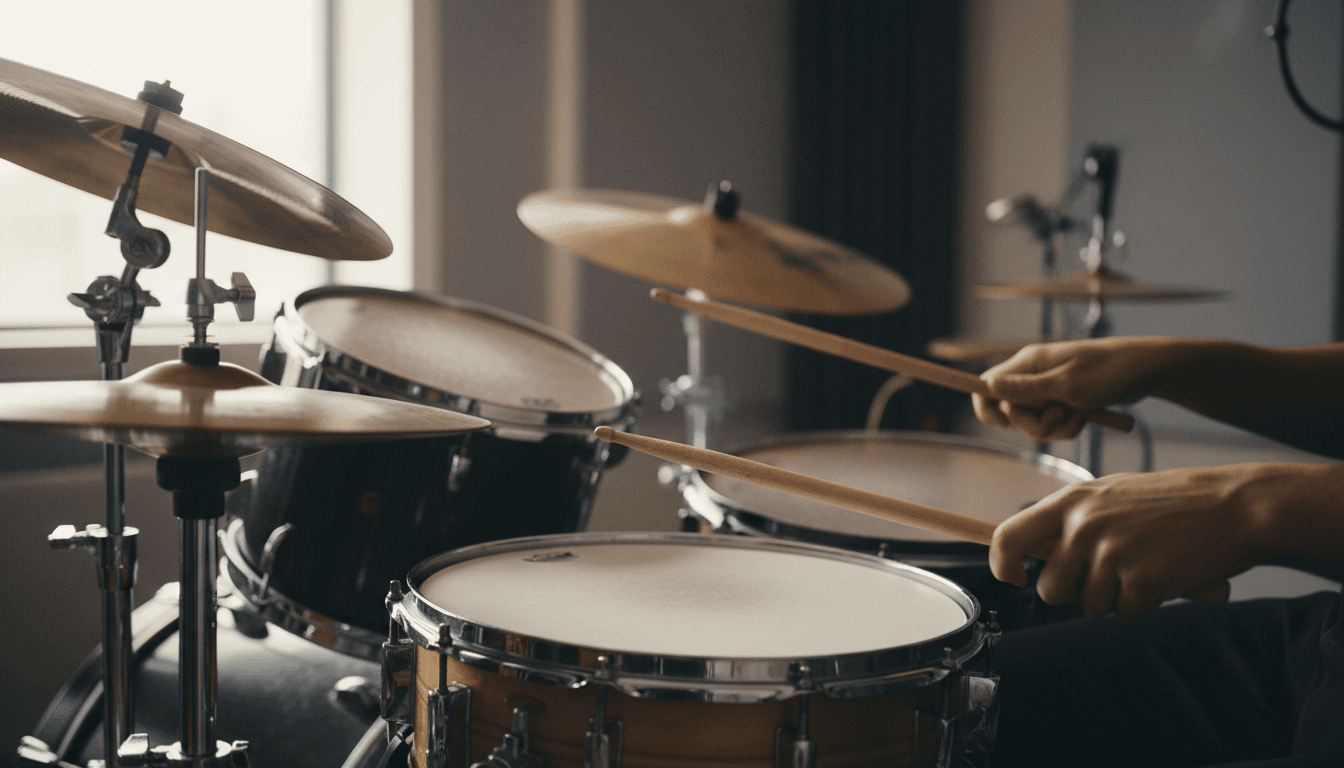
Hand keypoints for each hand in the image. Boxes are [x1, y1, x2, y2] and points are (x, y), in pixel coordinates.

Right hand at [973, 337, 1182, 439]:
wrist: (1146, 371)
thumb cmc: (1108, 372)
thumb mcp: (1066, 385)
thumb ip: (1025, 389)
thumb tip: (988, 387)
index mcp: (1027, 364)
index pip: (986, 386)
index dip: (988, 408)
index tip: (1007, 420)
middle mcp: (1032, 376)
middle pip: (1009, 414)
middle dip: (1034, 424)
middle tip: (1059, 413)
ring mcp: (1047, 390)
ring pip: (1033, 424)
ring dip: (1057, 427)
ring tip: (1080, 412)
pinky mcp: (1062, 402)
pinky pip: (1053, 426)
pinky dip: (1069, 426)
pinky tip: (1087, 414)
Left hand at [988, 463, 1327, 621]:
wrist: (1234, 505)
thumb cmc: (1173, 502)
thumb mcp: (1112, 495)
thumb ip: (1073, 521)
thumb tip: (1034, 556)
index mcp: (1072, 501)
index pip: (1008, 536)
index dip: (1003, 564)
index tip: (1015, 577)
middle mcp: (1084, 526)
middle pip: (1050, 588)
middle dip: (1074, 594)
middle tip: (1108, 577)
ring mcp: (1111, 554)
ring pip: (1088, 606)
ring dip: (1114, 598)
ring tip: (1144, 567)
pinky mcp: (1141, 582)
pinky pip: (1125, 614)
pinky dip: (1144, 605)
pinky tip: (1164, 577)